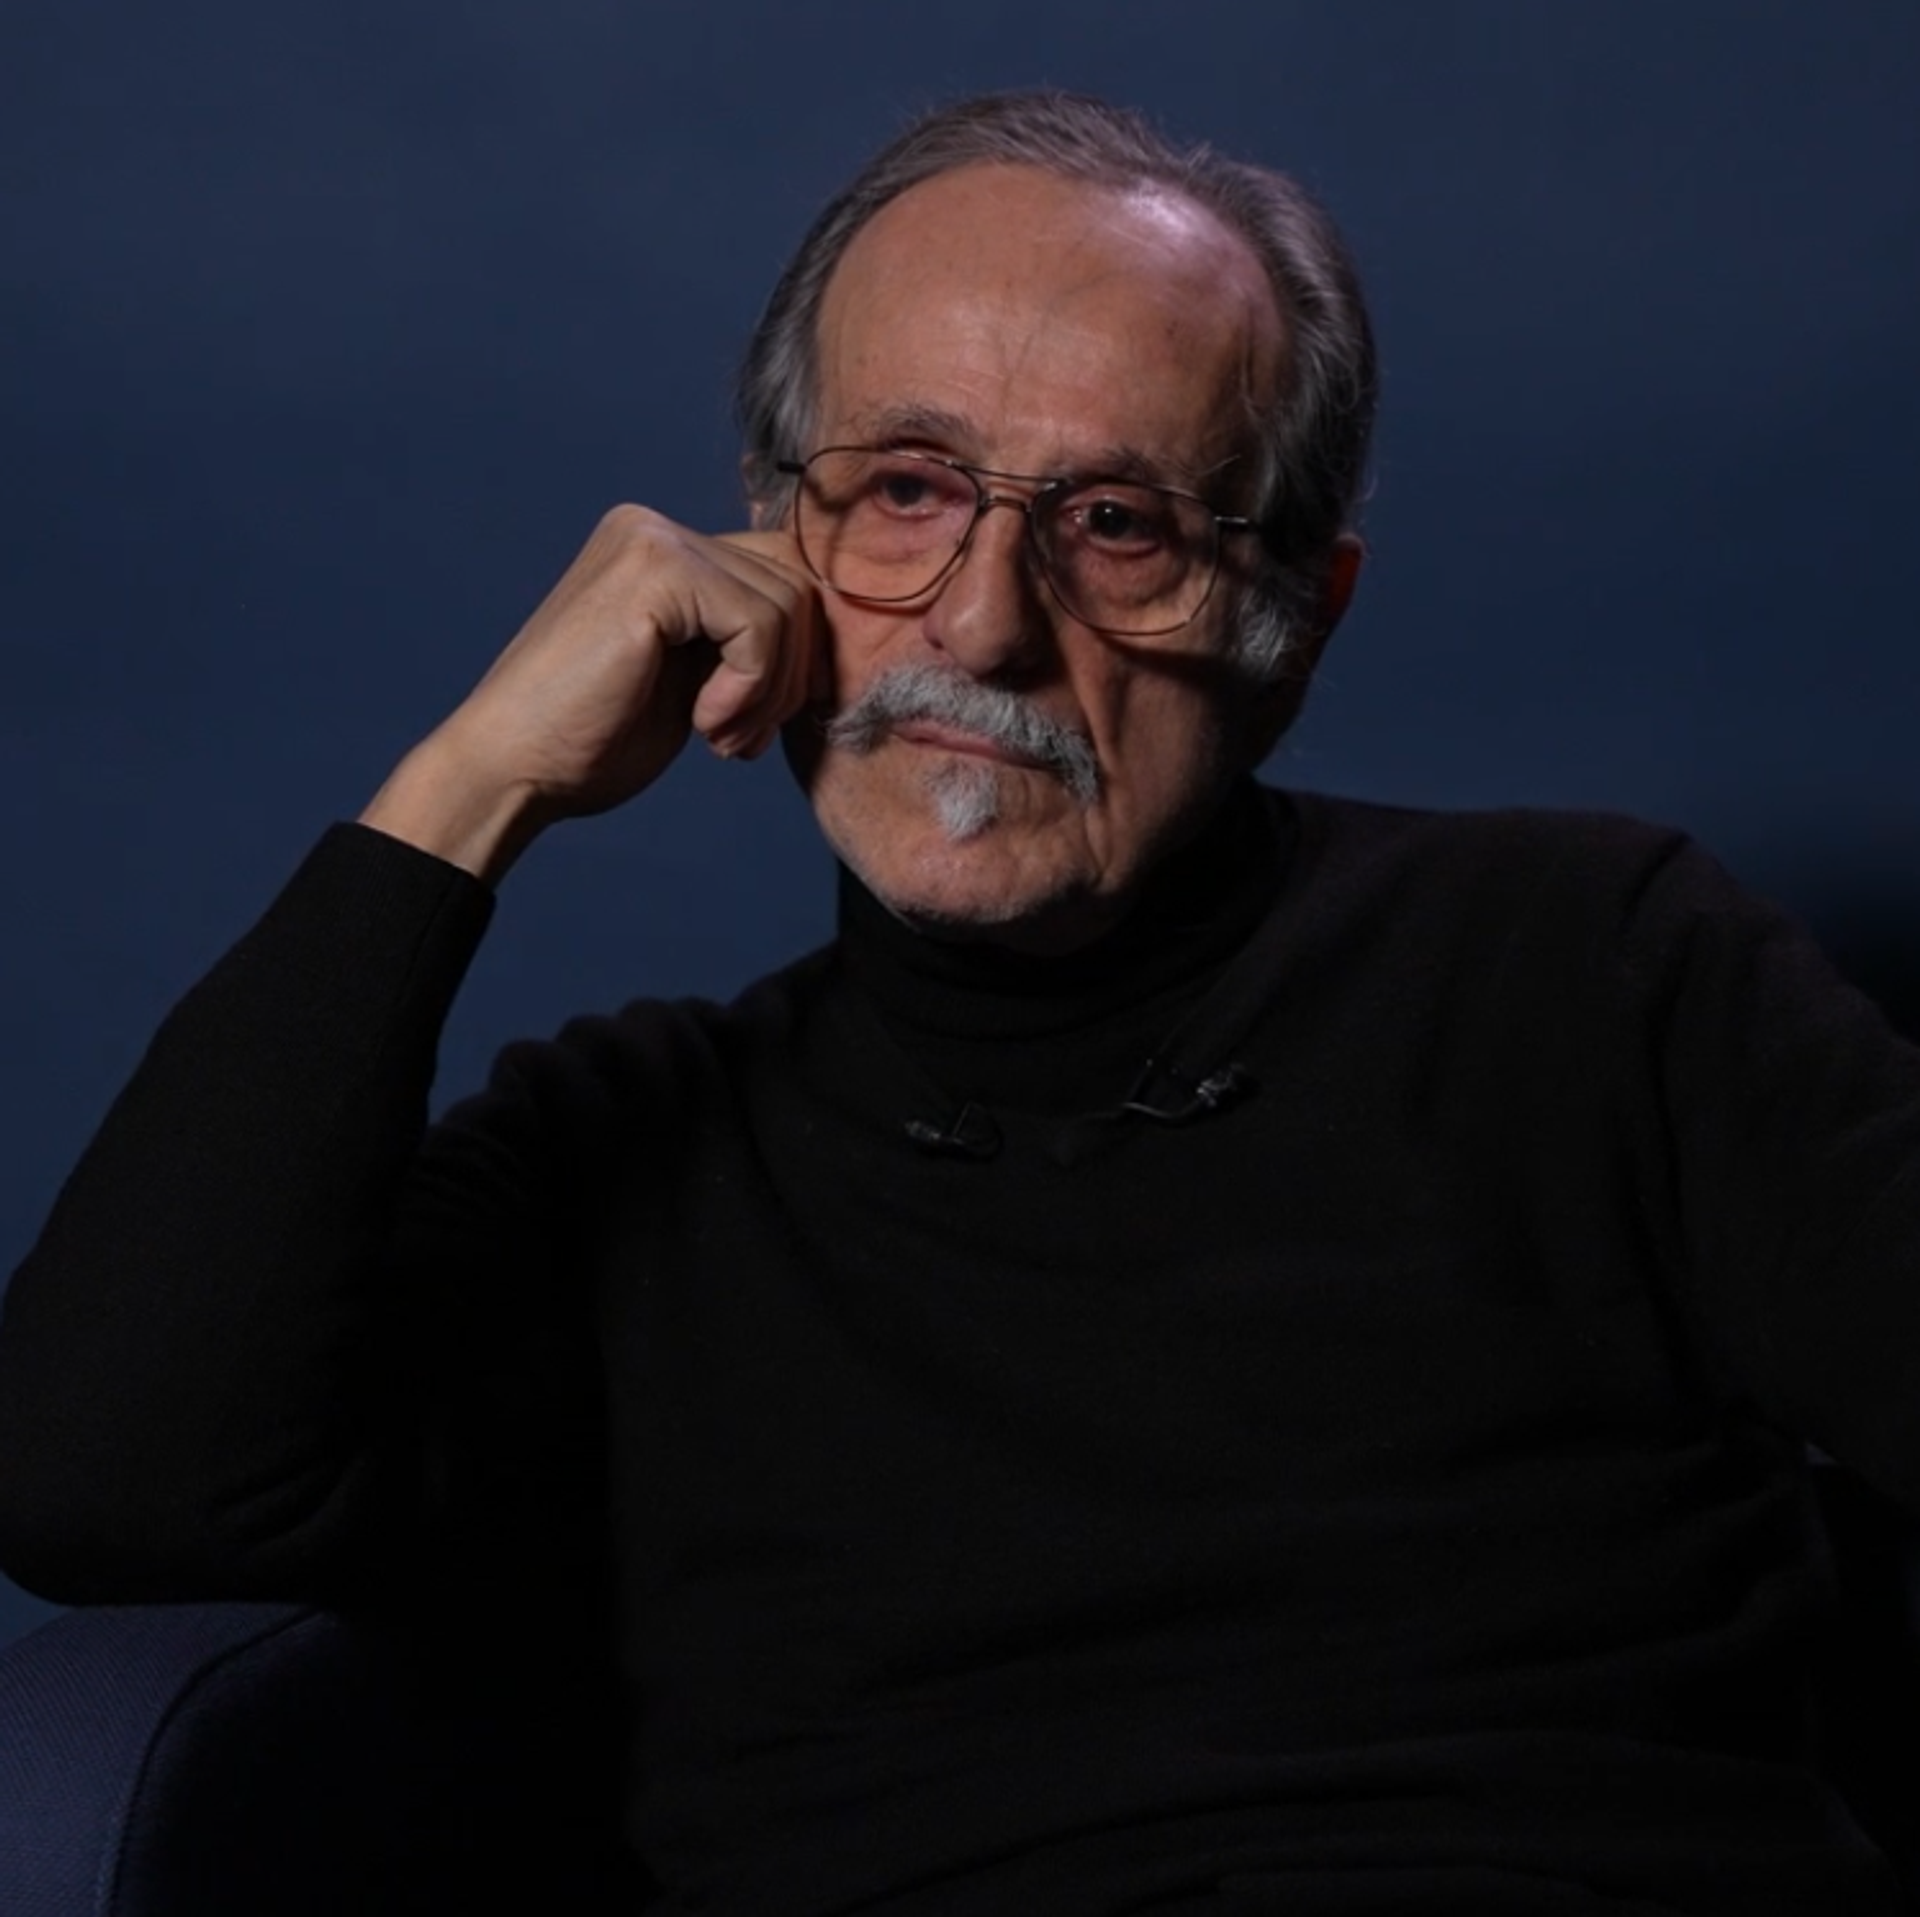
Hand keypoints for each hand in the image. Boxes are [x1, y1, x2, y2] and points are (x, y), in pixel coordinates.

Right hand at [361, 507, 820, 880]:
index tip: (768, 719)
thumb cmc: (593, 739)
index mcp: (659, 546)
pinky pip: (759, 624)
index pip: (782, 573)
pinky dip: (749, 689)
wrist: (514, 769)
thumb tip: (830, 637)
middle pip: (795, 582)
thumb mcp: (691, 677)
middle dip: (789, 675)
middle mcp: (653, 527)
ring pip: (787, 605)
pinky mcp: (654, 571)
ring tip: (721, 739)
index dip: (797, 652)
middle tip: (742, 739)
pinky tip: (703, 725)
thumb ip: (740, 639)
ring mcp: (651, 540)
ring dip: (769, 693)